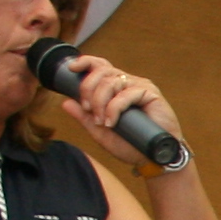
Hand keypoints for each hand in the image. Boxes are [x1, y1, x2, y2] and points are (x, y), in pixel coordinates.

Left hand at [58, 52, 182, 154]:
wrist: (155, 157)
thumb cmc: (132, 144)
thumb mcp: (101, 133)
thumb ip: (84, 118)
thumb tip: (65, 103)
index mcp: (116, 87)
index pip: (99, 66)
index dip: (85, 63)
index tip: (71, 68)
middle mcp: (127, 82)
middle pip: (101, 71)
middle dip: (87, 88)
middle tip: (87, 109)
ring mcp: (139, 86)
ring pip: (110, 82)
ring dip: (99, 102)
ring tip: (102, 122)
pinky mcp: (151, 93)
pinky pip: (125, 94)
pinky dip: (114, 109)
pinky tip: (113, 122)